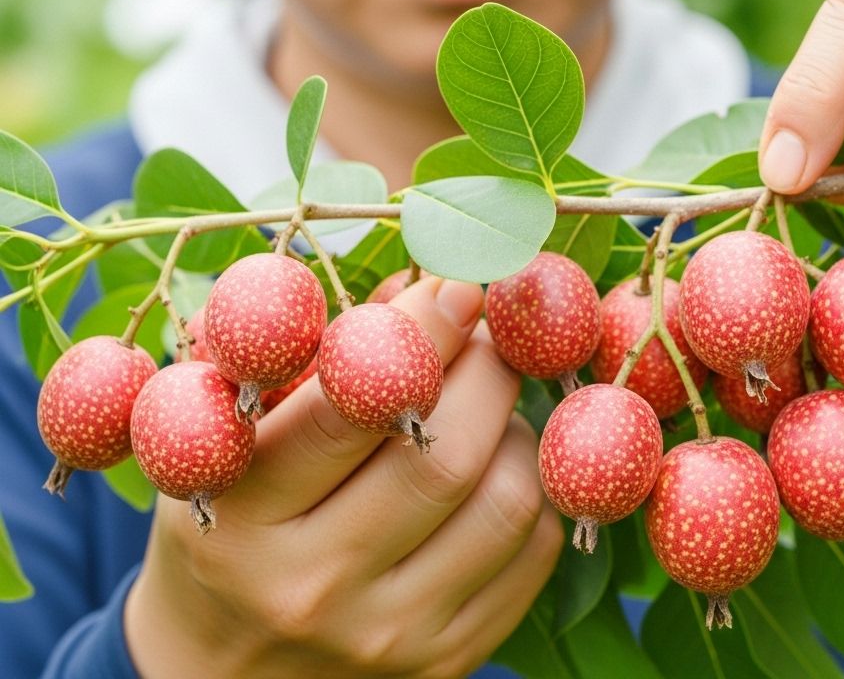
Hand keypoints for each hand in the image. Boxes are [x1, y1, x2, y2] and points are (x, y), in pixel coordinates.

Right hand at [124, 278, 561, 677]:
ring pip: (504, 504)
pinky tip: (503, 466)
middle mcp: (311, 587)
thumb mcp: (231, 444)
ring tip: (494, 404)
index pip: (346, 412)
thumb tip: (424, 286)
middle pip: (443, 456)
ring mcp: (387, 635)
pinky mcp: (446, 662)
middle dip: (488, 371)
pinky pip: (532, 555)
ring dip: (518, 431)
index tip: (457, 283)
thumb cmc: (234, 525)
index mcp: (239, 518)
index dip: (417, 336)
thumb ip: (305, 362)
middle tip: (496, 331)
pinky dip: (535, 491)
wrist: (227, 669)